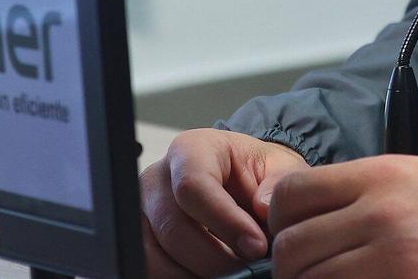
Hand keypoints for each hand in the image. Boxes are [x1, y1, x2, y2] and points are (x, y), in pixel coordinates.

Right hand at [141, 128, 308, 277]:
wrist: (241, 185)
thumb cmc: (255, 174)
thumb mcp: (278, 167)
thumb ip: (279, 181)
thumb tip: (264, 205)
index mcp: (190, 150)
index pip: (193, 186)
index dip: (225, 221)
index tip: (256, 246)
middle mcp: (157, 178)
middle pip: (173, 228)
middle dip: (214, 257)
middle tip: (247, 266)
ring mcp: (143, 212)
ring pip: (156, 255)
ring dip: (196, 272)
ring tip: (231, 271)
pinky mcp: (139, 240)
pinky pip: (150, 269)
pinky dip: (180, 278)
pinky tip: (208, 274)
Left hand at [265, 156, 417, 278]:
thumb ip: (365, 189)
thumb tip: (309, 208)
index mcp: (382, 176)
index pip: (292, 195)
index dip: (280, 218)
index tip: (290, 231)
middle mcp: (381, 217)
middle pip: (292, 249)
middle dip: (292, 264)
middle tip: (308, 268)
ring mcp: (392, 264)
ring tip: (333, 278)